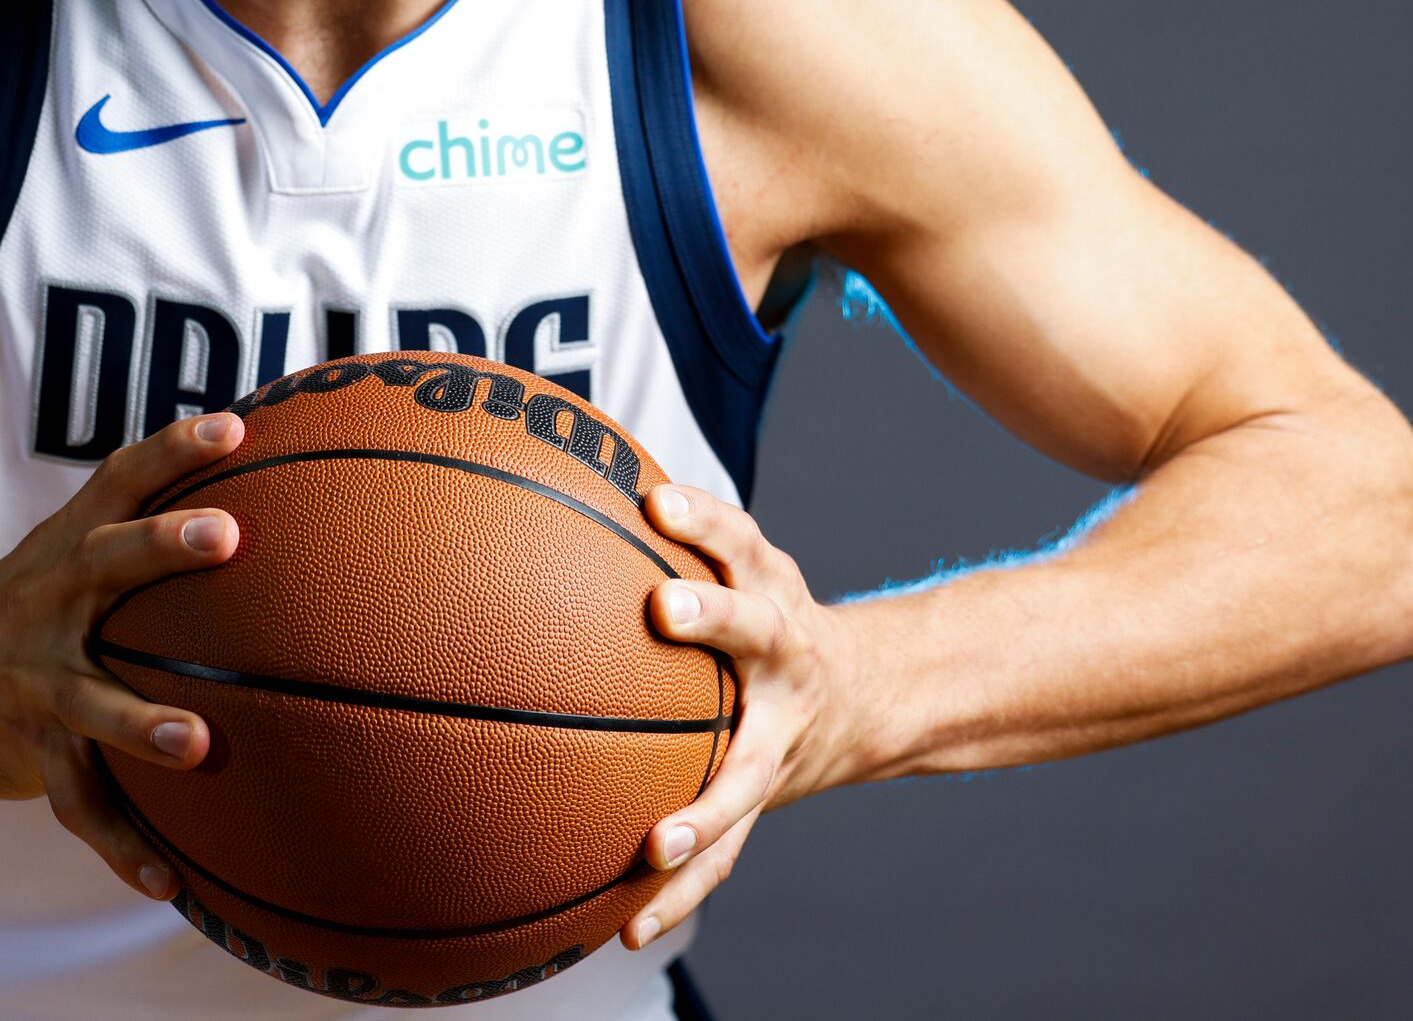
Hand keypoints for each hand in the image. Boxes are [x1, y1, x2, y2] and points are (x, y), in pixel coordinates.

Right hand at [0, 410, 244, 900]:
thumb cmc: (29, 611)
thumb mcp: (67, 557)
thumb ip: (144, 531)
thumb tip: (265, 494)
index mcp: (68, 547)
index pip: (121, 480)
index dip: (174, 447)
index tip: (234, 427)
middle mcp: (50, 602)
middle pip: (104, 563)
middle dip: (162, 545)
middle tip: (227, 535)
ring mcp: (35, 679)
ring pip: (90, 700)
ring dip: (143, 722)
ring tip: (201, 746)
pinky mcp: (28, 750)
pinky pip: (80, 803)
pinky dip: (123, 846)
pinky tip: (171, 884)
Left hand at [621, 483, 863, 949]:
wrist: (869, 698)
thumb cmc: (764, 616)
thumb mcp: (740, 566)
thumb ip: (665, 538)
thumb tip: (543, 484)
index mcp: (769, 590)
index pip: (740, 539)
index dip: (705, 519)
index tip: (657, 503)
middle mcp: (784, 655)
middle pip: (757, 629)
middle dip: (714, 615)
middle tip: (665, 606)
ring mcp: (782, 735)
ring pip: (748, 772)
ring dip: (706, 812)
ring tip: (656, 846)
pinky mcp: (767, 795)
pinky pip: (726, 853)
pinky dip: (681, 894)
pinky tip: (629, 928)